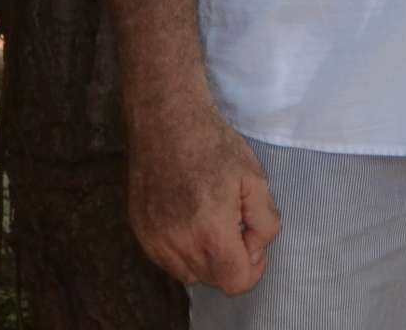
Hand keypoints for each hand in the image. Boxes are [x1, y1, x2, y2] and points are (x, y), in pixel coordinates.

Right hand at [126, 100, 279, 294]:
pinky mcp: (141, 233)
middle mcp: (178, 242)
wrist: (167, 123)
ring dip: (207, 256)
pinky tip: (192, 219)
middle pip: (214, 279)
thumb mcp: (255, 178)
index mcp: (210, 230)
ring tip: (213, 219)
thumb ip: (265, 221)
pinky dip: (185, 250)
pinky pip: (168, 261)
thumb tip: (256, 247)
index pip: (235, 281)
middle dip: (232, 258)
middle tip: (235, 221)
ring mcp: (155, 240)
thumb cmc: (215, 146)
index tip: (253, 240)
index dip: (253, 267)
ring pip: (190, 273)